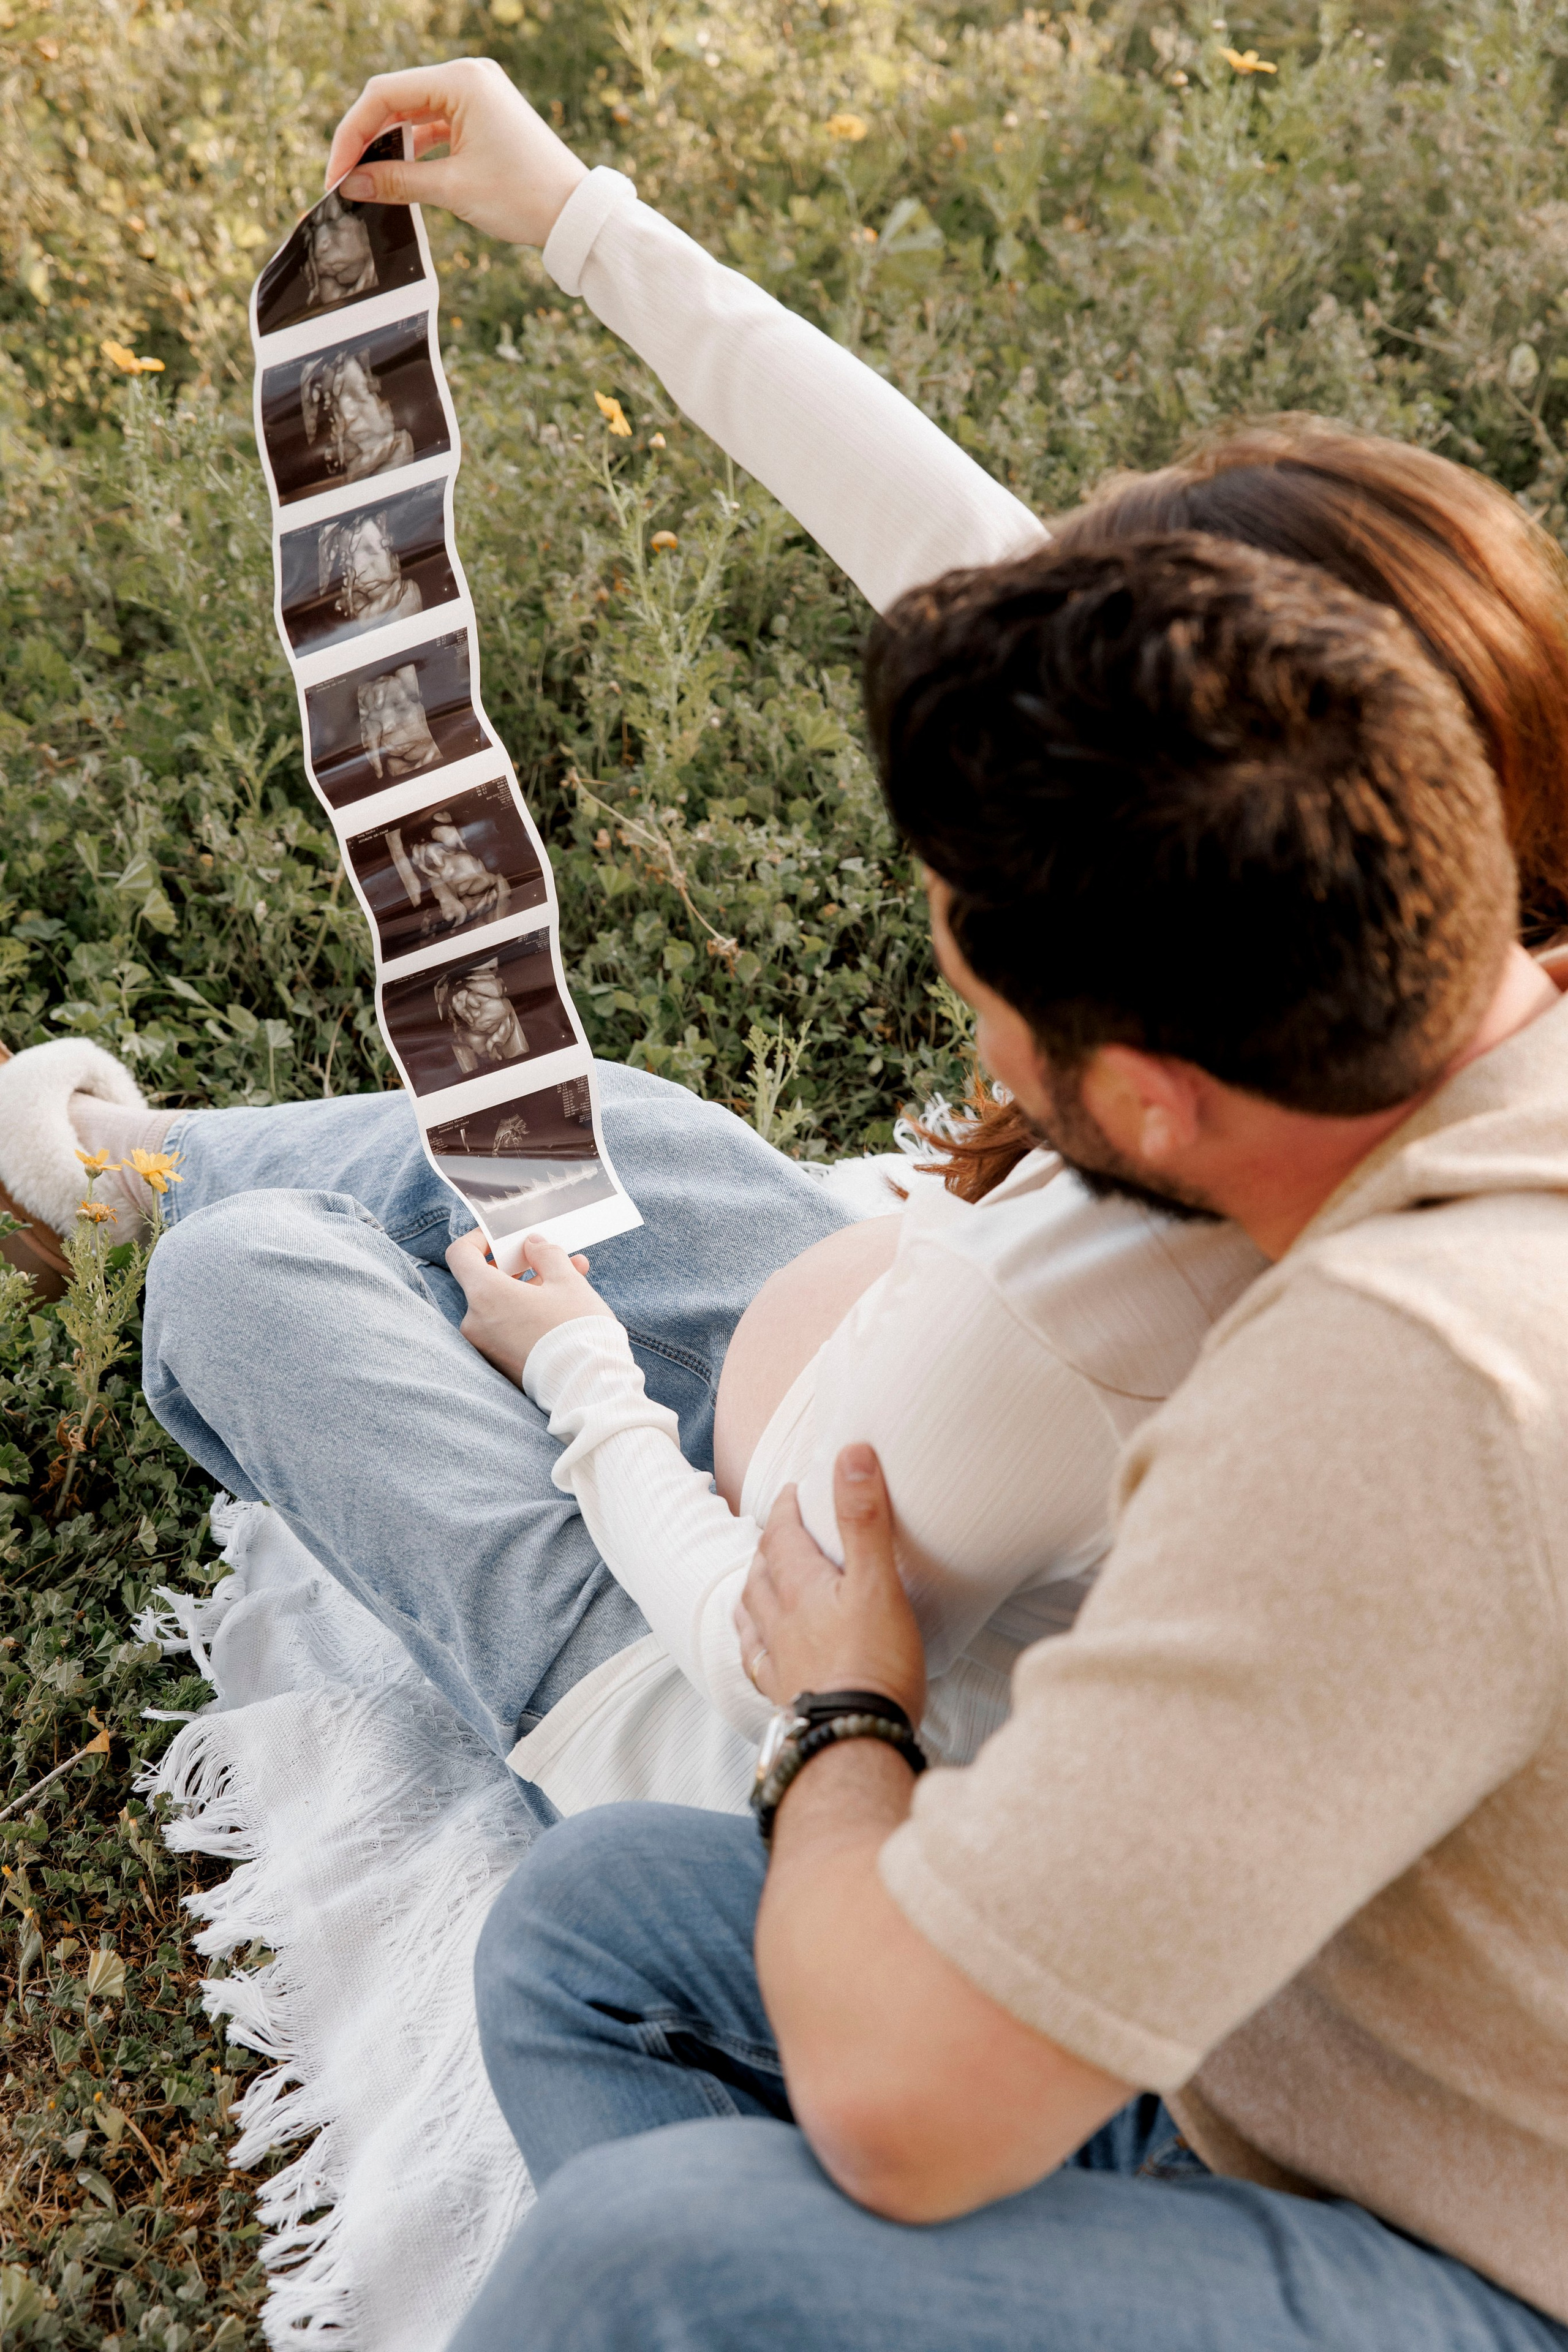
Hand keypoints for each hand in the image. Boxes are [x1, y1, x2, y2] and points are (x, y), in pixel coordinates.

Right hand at [324, 60, 587, 248]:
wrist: (576, 214)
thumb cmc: (524, 196)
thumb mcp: (453, 189)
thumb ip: (397, 182)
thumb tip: (351, 184)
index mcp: (461, 81)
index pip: (384, 94)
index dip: (352, 133)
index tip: (337, 173)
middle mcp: (468, 77)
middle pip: (395, 99)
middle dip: (367, 139)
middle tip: (345, 180)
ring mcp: (477, 95)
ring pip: (413, 113)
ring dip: (388, 145)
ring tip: (367, 181)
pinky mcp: (483, 116)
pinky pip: (435, 125)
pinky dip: (414, 148)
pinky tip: (396, 175)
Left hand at [446, 1226, 614, 1386]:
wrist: (588, 1387)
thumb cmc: (575, 1329)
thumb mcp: (567, 1280)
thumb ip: (546, 1254)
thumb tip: (532, 1245)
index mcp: (484, 1295)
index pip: (461, 1255)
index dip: (480, 1239)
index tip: (502, 1237)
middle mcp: (476, 1322)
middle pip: (488, 1281)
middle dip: (521, 1266)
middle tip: (550, 1257)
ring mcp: (487, 1347)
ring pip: (503, 1305)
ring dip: (532, 1289)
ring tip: (573, 1277)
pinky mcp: (501, 1364)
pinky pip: (509, 1328)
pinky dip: (529, 1313)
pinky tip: (563, 1307)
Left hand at [737, 1446, 925, 1722]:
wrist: (854, 1741)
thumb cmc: (874, 1663)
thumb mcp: (878, 1582)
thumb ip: (864, 1519)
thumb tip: (852, 1454)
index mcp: (800, 1586)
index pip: (780, 1534)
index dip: (784, 1508)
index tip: (792, 1492)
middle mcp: (779, 1619)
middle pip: (760, 1570)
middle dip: (768, 1544)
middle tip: (781, 1531)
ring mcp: (776, 1658)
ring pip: (751, 1612)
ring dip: (754, 1587)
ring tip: (762, 1577)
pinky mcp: (782, 1693)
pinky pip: (755, 1658)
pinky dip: (754, 1640)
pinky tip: (760, 1644)